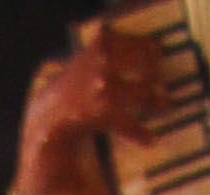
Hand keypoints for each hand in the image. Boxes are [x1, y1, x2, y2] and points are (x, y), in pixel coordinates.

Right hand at [14, 23, 163, 193]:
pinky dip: (140, 132)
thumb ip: (105, 52)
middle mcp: (102, 62)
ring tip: (164, 106)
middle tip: (161, 84)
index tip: (158, 55)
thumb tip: (136, 52)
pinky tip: (149, 139)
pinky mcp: (102, 112)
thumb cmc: (68, 92)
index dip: (151, 49)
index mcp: (99, 45)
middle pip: (144, 63)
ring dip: (155, 101)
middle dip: (155, 75)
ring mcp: (102, 87)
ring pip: (141, 92)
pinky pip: (129, 121)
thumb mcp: (83, 62)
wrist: (46, 120)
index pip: (136, 42)